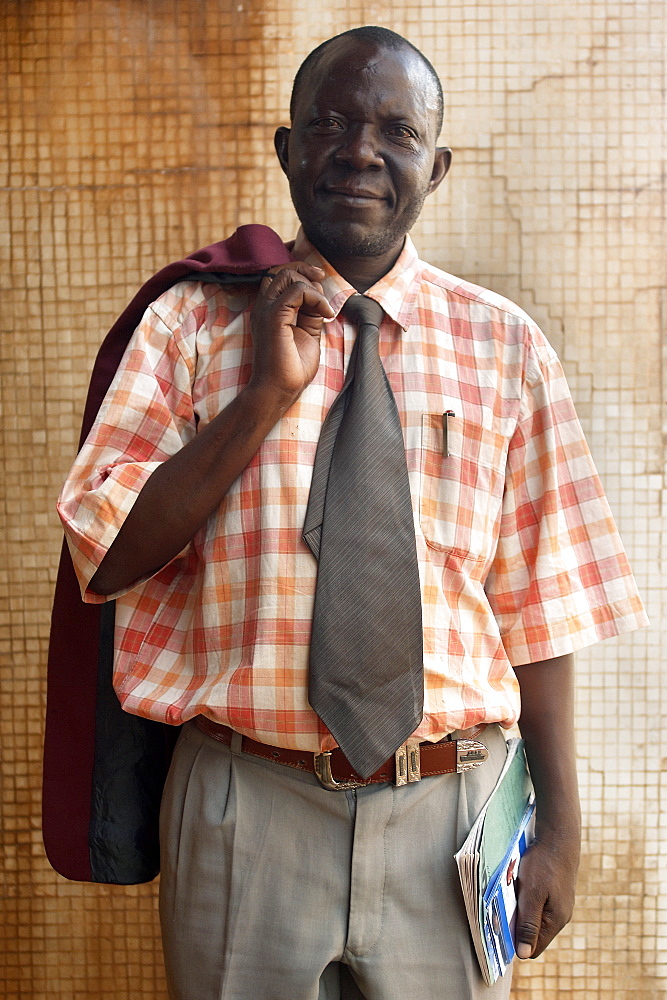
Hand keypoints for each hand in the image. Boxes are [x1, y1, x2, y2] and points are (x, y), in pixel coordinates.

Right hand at [248, 261, 334, 403]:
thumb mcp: (307, 334)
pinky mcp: (274, 317)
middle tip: (323, 289)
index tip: (320, 286)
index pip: (280, 277)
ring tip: (323, 309)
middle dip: (307, 272)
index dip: (301, 274)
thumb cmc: (291, 369)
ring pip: (288, 275)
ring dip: (313, 287)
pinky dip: (316, 298)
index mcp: (269, 310)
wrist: (278, 390)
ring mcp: (266, 311)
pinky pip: (297, 291)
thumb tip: (319, 298)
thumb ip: (311, 314)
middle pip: (282, 270)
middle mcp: (264, 307)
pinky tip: (325, 315)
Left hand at [514, 824, 579, 958]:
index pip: (533, 948)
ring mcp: (558, 904)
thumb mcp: (532, 894)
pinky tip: (521, 882)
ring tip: (513, 890)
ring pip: (533, 916)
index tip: (501, 928)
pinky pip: (537, 903)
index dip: (516, 942)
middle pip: (532, 933)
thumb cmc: (544, 865)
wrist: (559, 837)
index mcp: (555, 921)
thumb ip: (528, 924)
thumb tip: (524, 954)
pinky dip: (526, 897)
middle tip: (504, 905)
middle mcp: (559, 916)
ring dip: (520, 908)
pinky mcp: (555, 892)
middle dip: (516, 923)